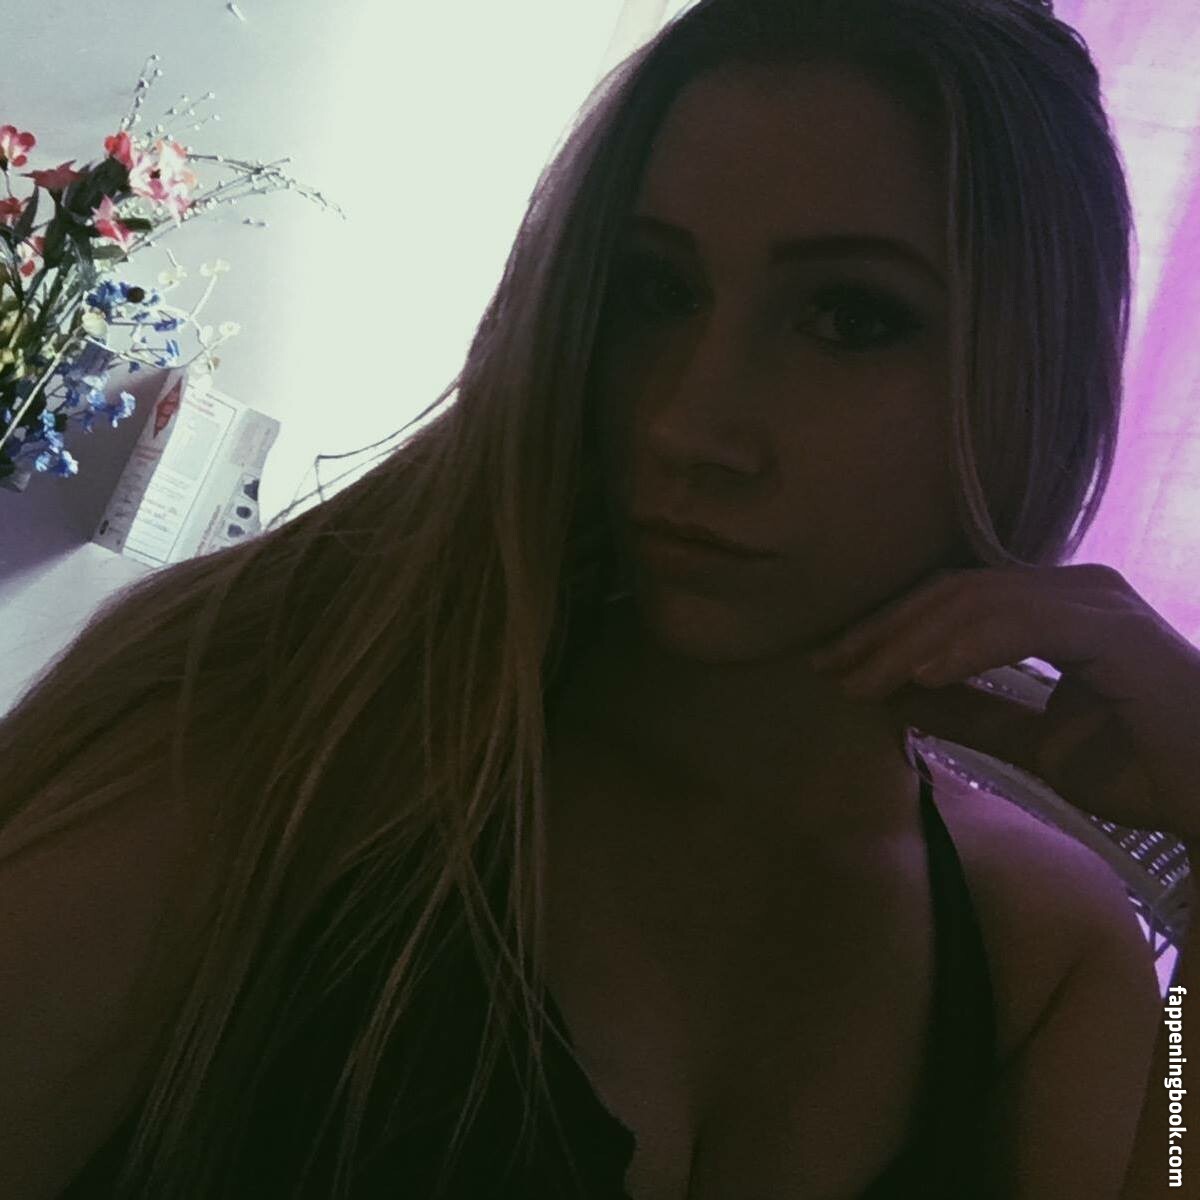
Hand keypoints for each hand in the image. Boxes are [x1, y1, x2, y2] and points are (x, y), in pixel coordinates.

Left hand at [805, 563, 1199, 840]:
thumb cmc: (1143, 771)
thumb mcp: (1033, 744)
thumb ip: (973, 713)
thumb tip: (899, 696)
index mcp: (1055, 607)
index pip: (952, 602)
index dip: (889, 631)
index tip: (835, 665)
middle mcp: (1074, 589)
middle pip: (953, 592)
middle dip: (884, 631)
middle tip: (830, 667)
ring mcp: (1096, 602)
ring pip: (977, 601)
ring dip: (910, 642)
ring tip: (862, 680)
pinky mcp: (1113, 628)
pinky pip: (1023, 623)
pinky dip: (966, 646)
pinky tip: (922, 677)